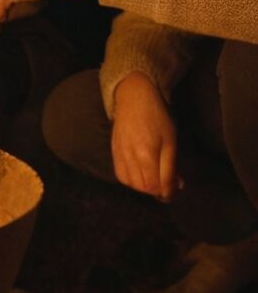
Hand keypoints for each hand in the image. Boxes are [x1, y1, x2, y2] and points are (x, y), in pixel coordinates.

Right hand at [110, 72, 179, 200]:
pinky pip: (120, 175)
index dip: (168, 192)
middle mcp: (129, 158)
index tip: (178, 188)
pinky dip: (131, 180)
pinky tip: (141, 174)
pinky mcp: (114, 153)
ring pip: (130, 183)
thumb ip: (171, 167)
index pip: (155, 186)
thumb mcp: (171, 142)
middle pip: (142, 188)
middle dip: (157, 190)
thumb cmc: (157, 118)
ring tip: (155, 178)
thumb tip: (175, 187)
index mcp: (146, 155)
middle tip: (169, 183)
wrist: (133, 100)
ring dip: (144, 187)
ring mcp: (119, 156)